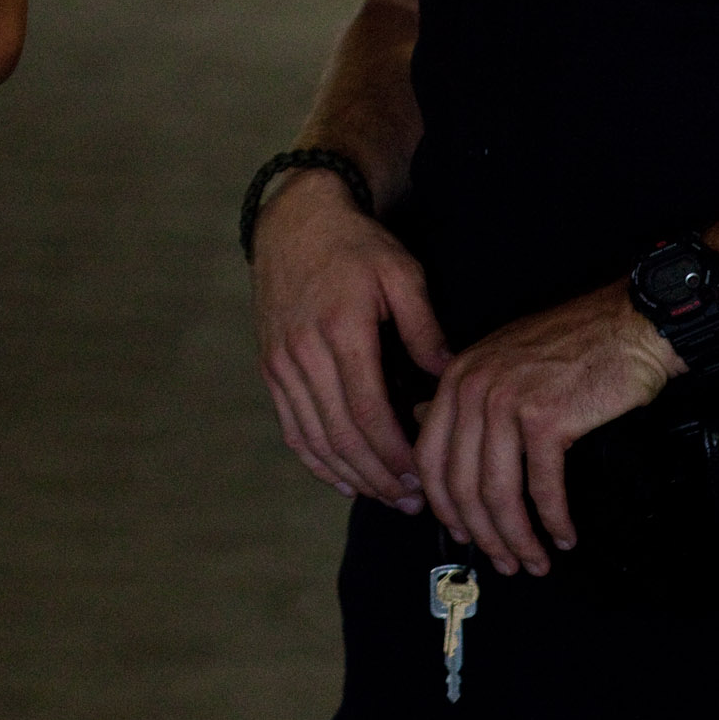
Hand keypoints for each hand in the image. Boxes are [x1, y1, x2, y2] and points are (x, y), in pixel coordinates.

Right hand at [251, 170, 451, 510]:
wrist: (295, 219)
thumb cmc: (356, 245)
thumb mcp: (402, 272)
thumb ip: (424, 328)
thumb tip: (448, 377)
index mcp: (341, 330)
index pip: (368, 411)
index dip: (395, 453)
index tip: (423, 477)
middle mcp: (304, 352)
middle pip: (341, 434)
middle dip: (378, 476)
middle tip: (412, 500)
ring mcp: (281, 363)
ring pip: (314, 439)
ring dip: (351, 476)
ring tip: (387, 496)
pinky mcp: (270, 368)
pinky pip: (292, 428)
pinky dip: (318, 461)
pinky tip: (346, 479)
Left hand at [413, 281, 680, 577]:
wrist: (628, 325)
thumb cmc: (573, 344)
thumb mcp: (503, 357)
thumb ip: (465, 394)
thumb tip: (422, 420)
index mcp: (458, 376)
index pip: (429, 456)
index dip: (444, 506)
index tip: (462, 533)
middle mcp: (473, 388)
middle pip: (461, 484)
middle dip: (483, 535)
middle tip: (504, 561)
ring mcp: (507, 402)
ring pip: (498, 494)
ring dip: (517, 538)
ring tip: (534, 560)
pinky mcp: (546, 419)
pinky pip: (542, 488)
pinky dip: (553, 521)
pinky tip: (563, 535)